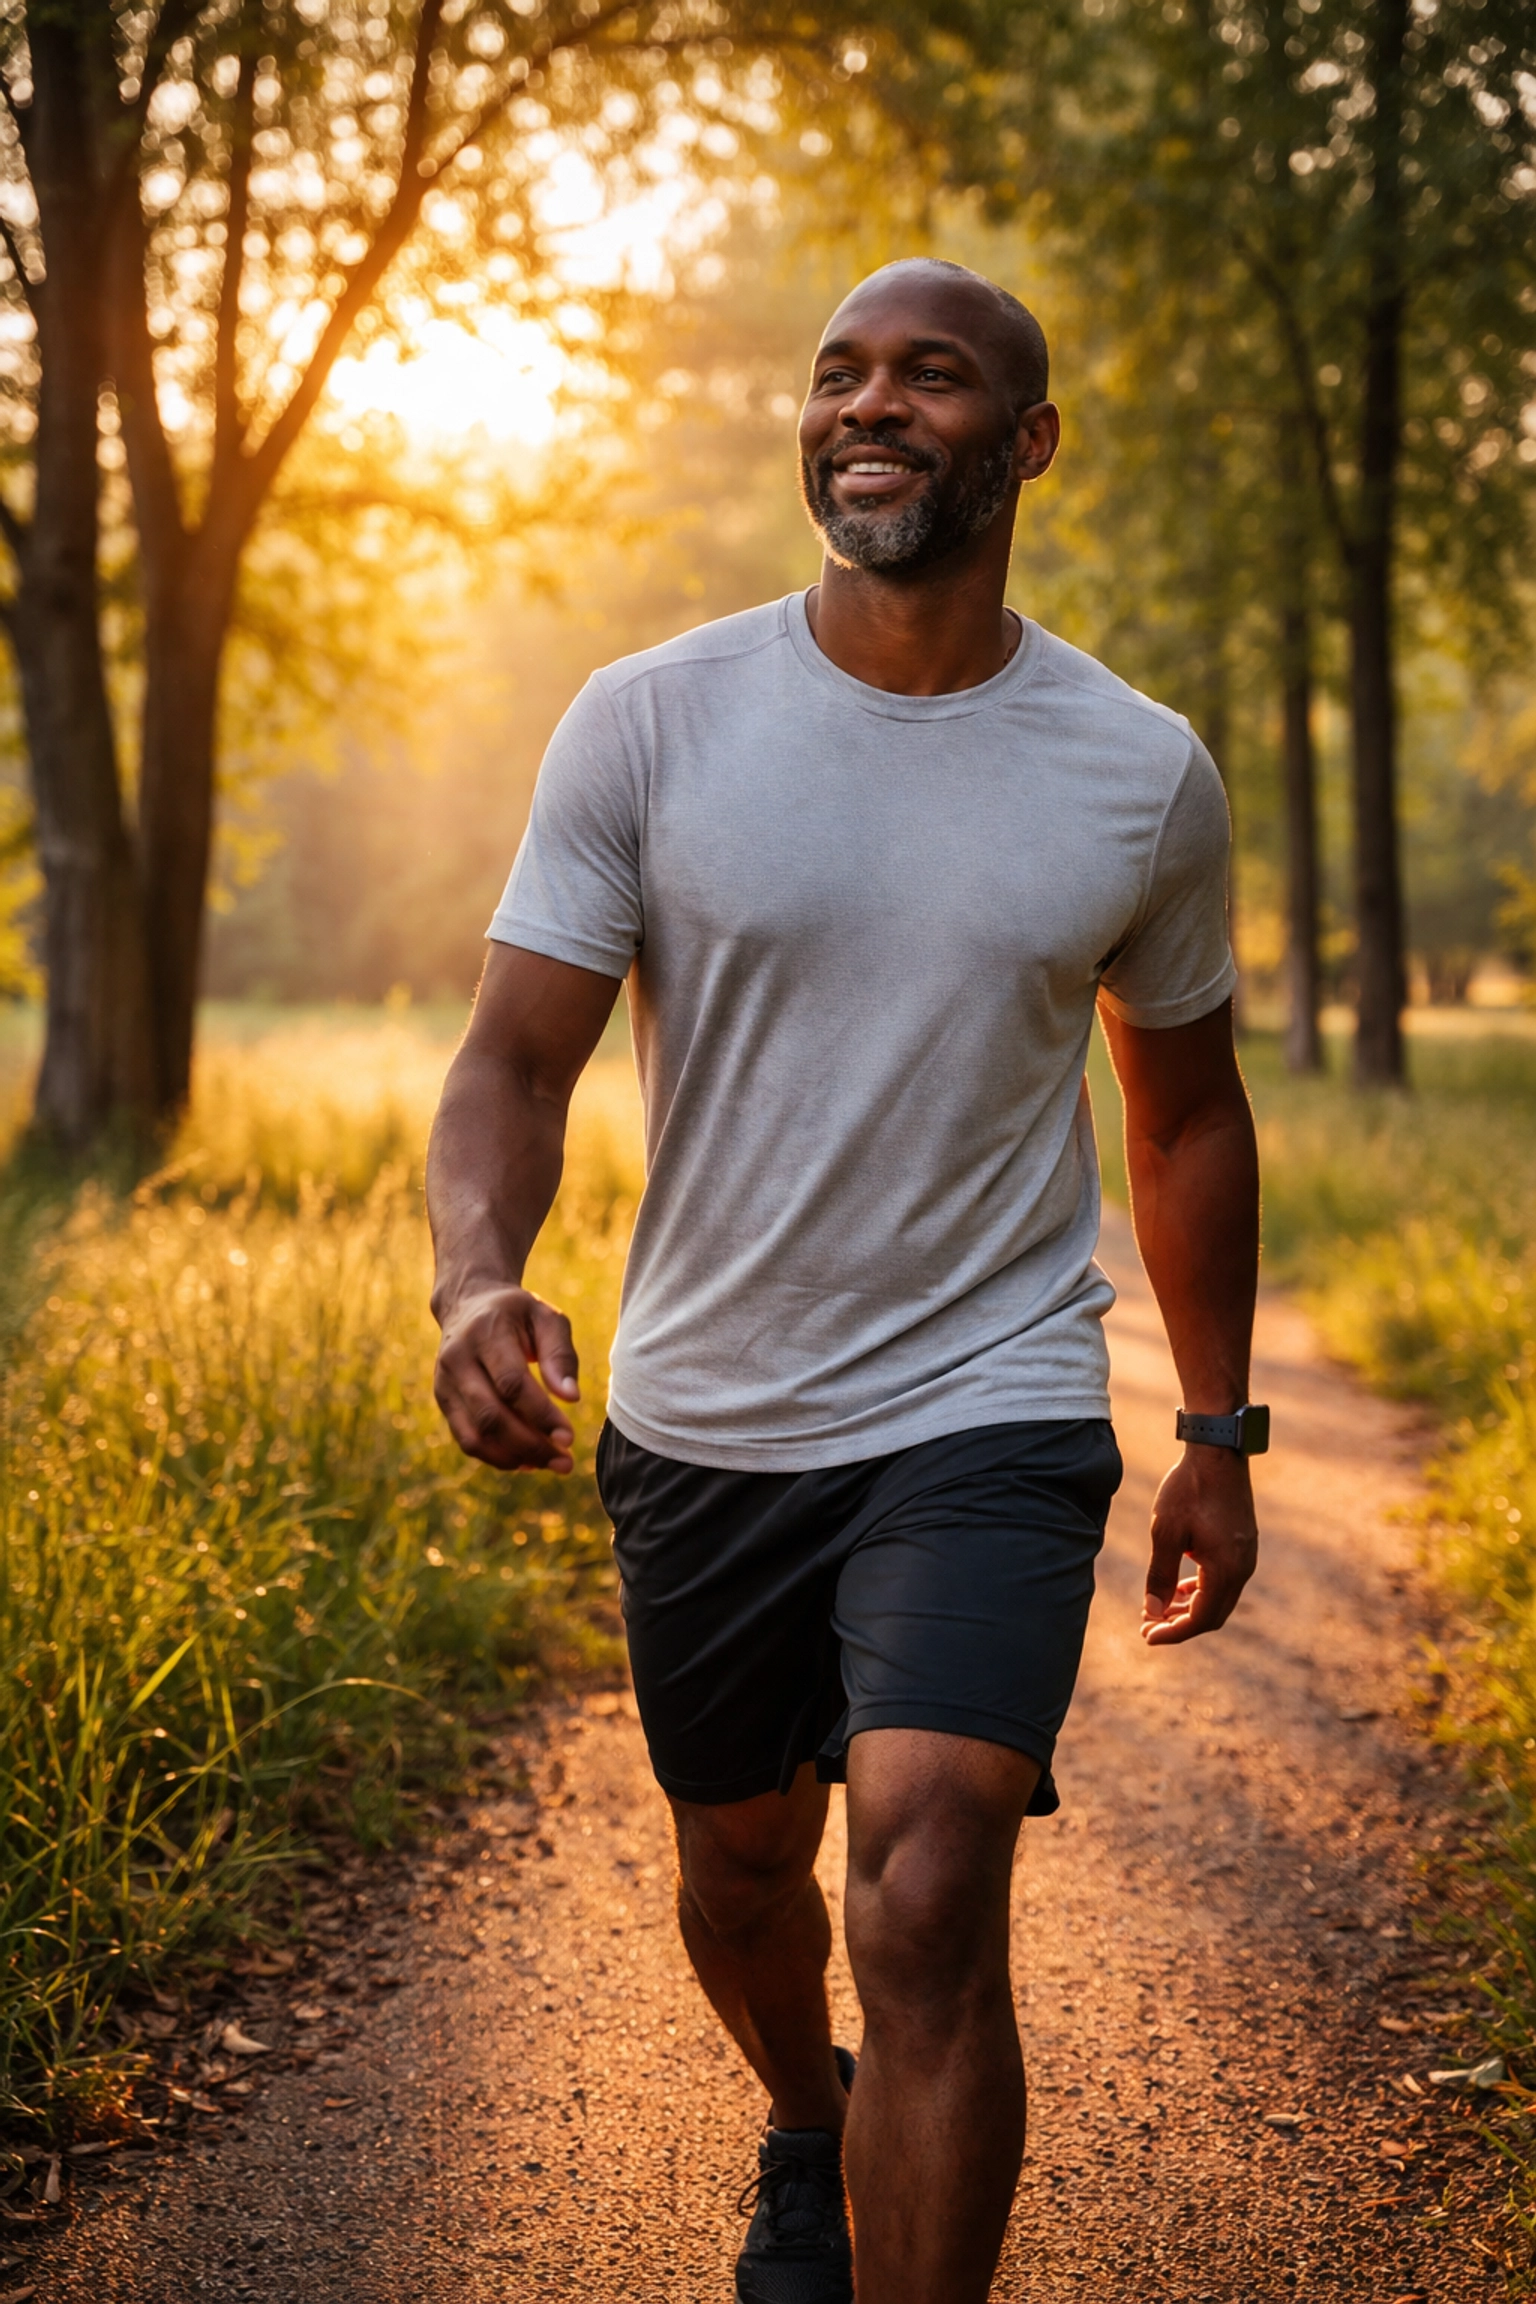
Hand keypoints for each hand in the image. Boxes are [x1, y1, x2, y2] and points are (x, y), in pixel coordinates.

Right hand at [433, 1284, 579, 1471]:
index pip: (512, 1384)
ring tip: (549, 1463)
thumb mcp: (546, 1318)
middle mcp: (457, 1359)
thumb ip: (560, 1355)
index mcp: (486, 1333)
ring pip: (475, 1436)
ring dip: (514, 1457)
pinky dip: (497, 1457)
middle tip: (565, 1462)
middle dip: (530, 1445)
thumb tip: (571, 1398)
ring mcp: (445, 1382)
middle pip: (491, 1416)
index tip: (569, 1437)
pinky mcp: (443, 1401)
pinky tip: (526, 1460)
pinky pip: (467, 1440)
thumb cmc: (518, 1313)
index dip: (541, 1415)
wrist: (470, 1303)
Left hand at [1140, 1447, 1257, 1645]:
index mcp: (1226, 1570)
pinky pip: (1224, 1580)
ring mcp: (1246, 1557)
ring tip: (1160, 1607)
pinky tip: (1182, 1586)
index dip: (1172, 1633)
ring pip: (1219, 1599)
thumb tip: (1152, 1612)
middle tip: (1148, 1625)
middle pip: (1213, 1616)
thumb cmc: (1189, 1489)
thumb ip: (1160, 1575)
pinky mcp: (1244, 1545)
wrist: (1217, 1452)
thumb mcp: (1166, 1533)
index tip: (1146, 1635)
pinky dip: (1202, 1590)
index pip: (1200, 1620)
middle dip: (1180, 1625)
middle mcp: (1243, 1568)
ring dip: (1191, 1608)